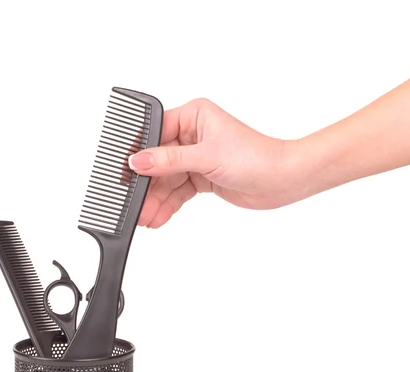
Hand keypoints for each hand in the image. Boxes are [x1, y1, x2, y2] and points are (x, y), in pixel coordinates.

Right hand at [128, 98, 307, 227]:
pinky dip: (168, 205)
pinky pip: (178, 192)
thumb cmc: (256, 156)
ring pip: (167, 180)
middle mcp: (193, 135)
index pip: (156, 133)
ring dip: (156, 199)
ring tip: (145, 217)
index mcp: (194, 116)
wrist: (282, 180)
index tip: (126, 174)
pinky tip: (158, 216)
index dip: (140, 154)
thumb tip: (138, 161)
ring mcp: (197, 158)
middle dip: (148, 184)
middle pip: (159, 161)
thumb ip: (169, 161)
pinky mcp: (202, 177)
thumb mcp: (207, 156)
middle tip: (135, 203)